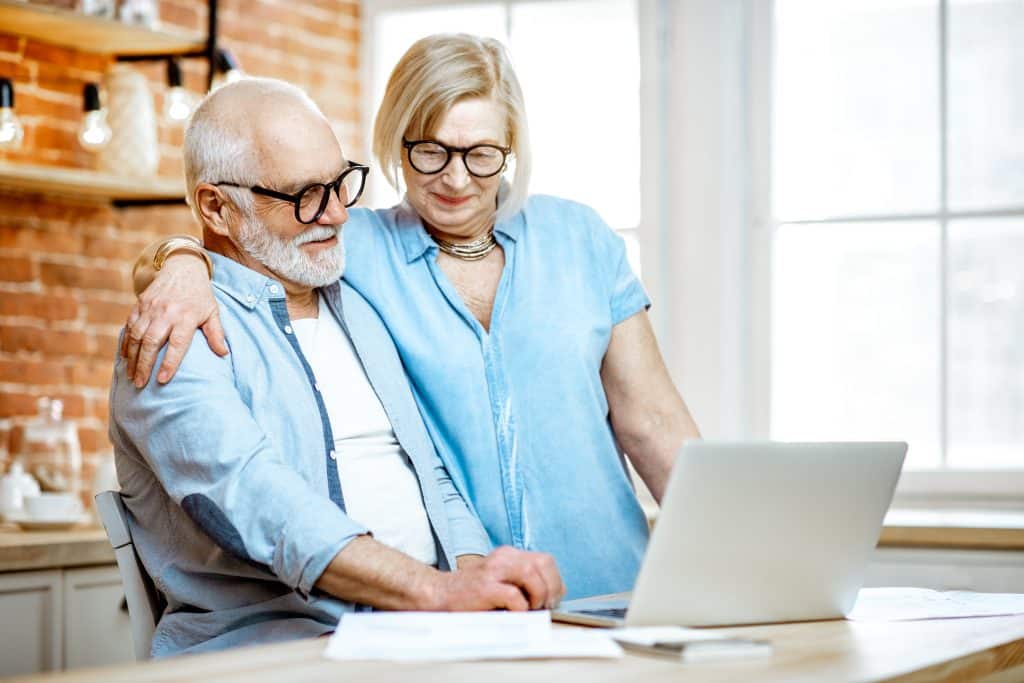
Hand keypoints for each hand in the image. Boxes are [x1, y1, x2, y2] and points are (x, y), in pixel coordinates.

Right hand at [121, 253, 226, 386]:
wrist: (183, 268)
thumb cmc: (200, 295)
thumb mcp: (213, 312)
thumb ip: (216, 333)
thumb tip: (224, 354)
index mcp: (186, 316)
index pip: (177, 344)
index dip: (169, 363)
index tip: (162, 380)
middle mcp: (166, 312)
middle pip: (151, 342)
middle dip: (144, 365)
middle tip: (140, 384)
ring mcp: (150, 308)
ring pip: (136, 336)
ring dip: (132, 358)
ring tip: (131, 376)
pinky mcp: (140, 304)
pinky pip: (129, 326)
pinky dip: (125, 343)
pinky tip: (124, 357)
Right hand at [431, 546, 563, 611]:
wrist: (438, 594)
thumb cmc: (472, 594)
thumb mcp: (501, 581)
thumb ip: (524, 582)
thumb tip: (553, 595)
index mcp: (509, 555)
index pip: (545, 560)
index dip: (555, 580)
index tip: (552, 599)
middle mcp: (503, 558)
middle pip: (543, 563)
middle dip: (551, 587)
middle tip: (544, 606)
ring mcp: (493, 571)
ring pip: (531, 573)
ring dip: (538, 595)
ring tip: (530, 609)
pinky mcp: (484, 588)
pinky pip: (513, 595)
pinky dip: (520, 608)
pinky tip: (514, 614)